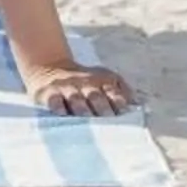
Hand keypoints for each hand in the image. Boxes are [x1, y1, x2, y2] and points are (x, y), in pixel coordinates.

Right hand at [22, 60, 136, 116]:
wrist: (48, 67)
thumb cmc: (84, 81)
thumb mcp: (105, 78)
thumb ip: (122, 90)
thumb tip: (139, 105)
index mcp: (101, 81)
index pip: (112, 91)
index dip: (118, 101)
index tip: (124, 113)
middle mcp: (85, 84)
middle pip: (95, 96)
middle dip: (102, 107)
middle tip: (107, 119)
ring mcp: (67, 88)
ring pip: (76, 99)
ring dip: (82, 108)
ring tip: (86, 119)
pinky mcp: (49, 93)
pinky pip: (54, 100)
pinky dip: (58, 107)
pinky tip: (62, 115)